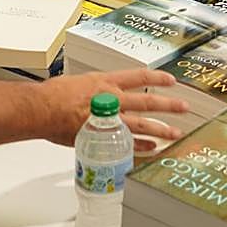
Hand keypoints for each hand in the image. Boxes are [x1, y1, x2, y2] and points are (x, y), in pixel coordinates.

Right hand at [38, 69, 188, 150]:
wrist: (42, 109)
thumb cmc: (54, 94)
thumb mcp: (79, 81)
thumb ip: (95, 88)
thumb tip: (99, 92)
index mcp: (106, 81)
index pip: (139, 77)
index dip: (158, 78)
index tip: (171, 80)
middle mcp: (112, 99)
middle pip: (147, 102)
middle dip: (168, 105)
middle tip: (184, 107)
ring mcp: (109, 119)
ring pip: (142, 125)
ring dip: (161, 130)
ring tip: (175, 133)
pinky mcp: (103, 137)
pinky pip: (127, 143)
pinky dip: (141, 147)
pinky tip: (152, 149)